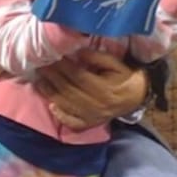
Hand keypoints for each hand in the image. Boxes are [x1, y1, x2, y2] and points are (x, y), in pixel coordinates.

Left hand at [35, 50, 151, 132]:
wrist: (136, 97)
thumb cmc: (125, 76)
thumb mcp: (115, 63)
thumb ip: (97, 57)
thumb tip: (78, 52)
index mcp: (102, 87)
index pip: (77, 76)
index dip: (63, 67)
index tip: (51, 57)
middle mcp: (95, 104)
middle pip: (69, 90)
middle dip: (53, 78)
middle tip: (40, 67)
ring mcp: (91, 116)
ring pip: (67, 105)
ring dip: (51, 94)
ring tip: (39, 82)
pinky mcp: (90, 124)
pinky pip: (72, 122)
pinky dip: (61, 115)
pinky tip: (51, 105)